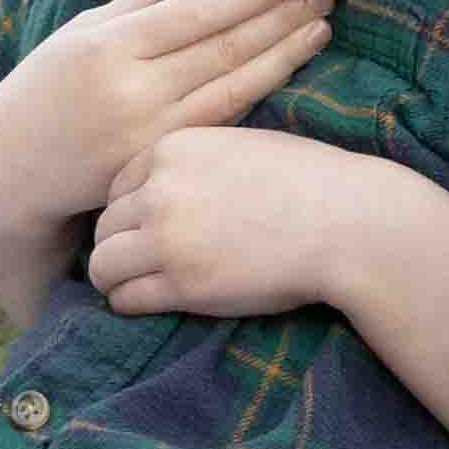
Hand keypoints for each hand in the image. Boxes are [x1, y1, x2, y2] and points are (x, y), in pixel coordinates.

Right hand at [0, 0, 331, 259]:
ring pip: (232, 87)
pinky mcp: (157, 164)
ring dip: (283, 54)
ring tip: (320, 26)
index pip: (196, 12)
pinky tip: (286, 69)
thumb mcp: (81, 34)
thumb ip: (144, 1)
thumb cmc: (43, 90)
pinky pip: (218, 121)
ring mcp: (146, 133)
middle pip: (223, 47)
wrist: (5, 173)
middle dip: (280, 17)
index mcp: (107, 47)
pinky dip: (256, 93)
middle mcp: (130, 90)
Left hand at [91, 123, 428, 320]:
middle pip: (104, 224)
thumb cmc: (309, 181)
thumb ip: (197, 159)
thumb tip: (167, 184)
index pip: (117, 185)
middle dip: (117, 244)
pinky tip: (149, 303)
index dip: (129, 211)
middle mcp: (160, 190)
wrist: (345, 222)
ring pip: (102, 264)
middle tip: (137, 263)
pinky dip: (130, 304)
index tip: (144, 229)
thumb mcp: (242, 145)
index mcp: (173, 148)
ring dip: (114, 278)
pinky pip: (126, 298)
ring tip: (134, 286)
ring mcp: (166, 238)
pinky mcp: (181, 284)